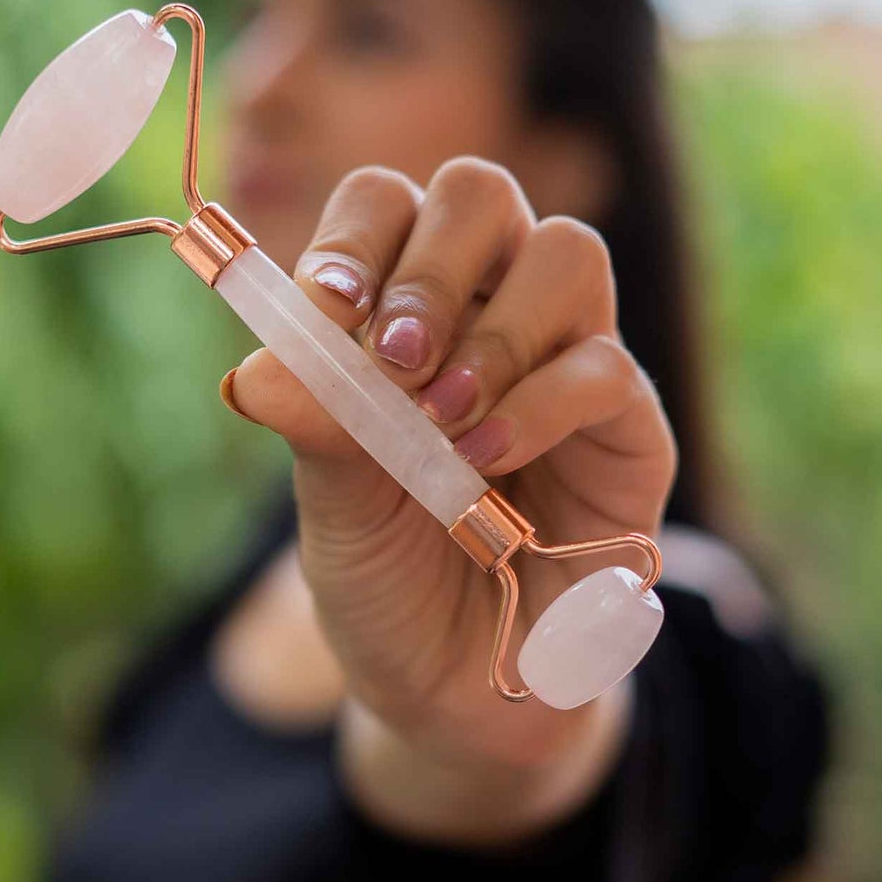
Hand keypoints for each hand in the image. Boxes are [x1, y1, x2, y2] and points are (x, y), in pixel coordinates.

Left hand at [223, 159, 677, 775]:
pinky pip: (602, 367)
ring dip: (496, 327)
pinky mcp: (627, 425)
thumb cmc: (390, 578)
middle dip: (431, 266)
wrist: (454, 686)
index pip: (385, 204)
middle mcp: (488, 308)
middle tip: (396, 357)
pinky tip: (487, 462)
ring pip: (566, 252)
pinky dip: (538, 405)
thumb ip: (313, 427)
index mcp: (399, 305)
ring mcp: (566, 357)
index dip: (356, 235)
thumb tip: (253, 372)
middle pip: (480, 194)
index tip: (329, 307)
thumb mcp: (331, 508)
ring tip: (444, 416)